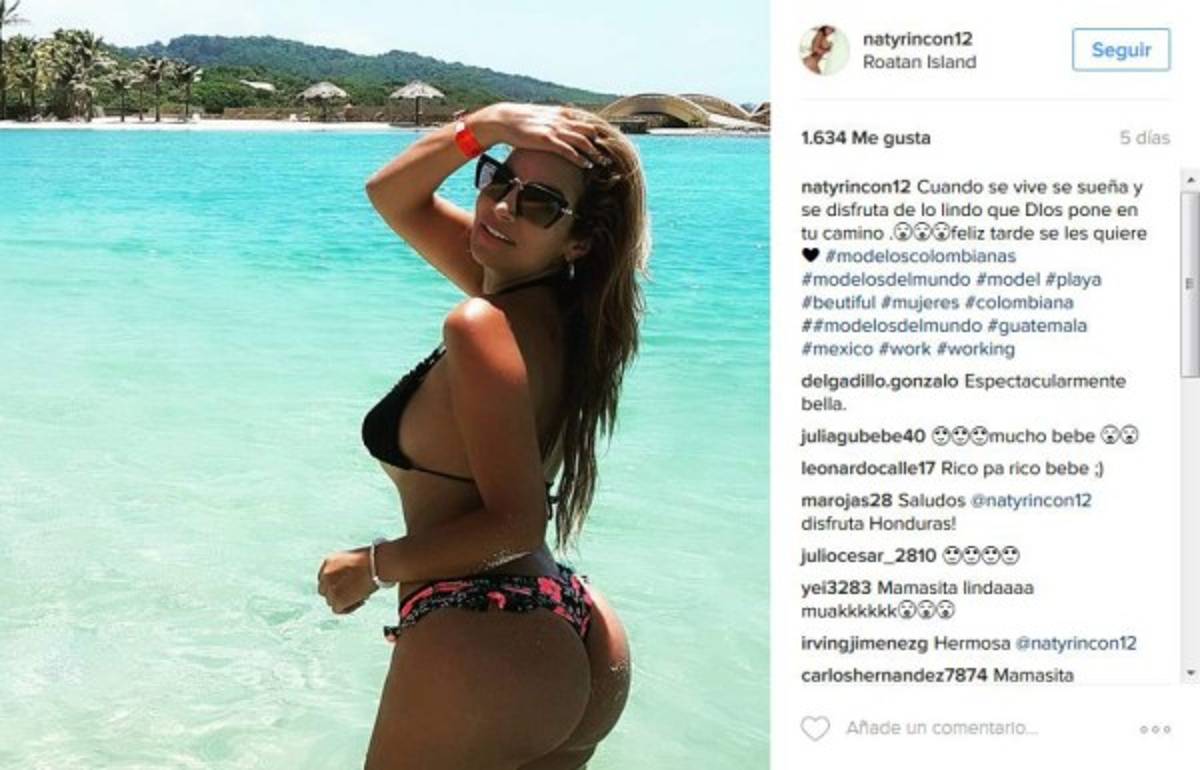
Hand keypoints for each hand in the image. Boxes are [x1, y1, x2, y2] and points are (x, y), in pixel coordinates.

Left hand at [317, 546, 377, 614]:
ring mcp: (329, 588)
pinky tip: (361, 601)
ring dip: (344, 601)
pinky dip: (348, 609)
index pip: (324, 578)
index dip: (335, 584)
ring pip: (331, 601)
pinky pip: (337, 610)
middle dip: (337, 594)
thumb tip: (349, 586)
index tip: (347, 587)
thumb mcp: (354, 561)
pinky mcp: (336, 599)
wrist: (376, 564)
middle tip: (354, 594)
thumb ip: (346, 572)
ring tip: (361, 597)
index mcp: (329, 562)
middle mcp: (325, 574)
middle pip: (325, 591)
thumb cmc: (373, 561)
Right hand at [472, 102, 607, 169]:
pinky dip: (580, 158)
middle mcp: (561, 120)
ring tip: (602, 162)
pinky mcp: (547, 140)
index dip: (597, 133)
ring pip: (582, 141)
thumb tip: (561, 128)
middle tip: (609, 154)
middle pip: (588, 131)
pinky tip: (587, 165)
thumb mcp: (541, 117)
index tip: (607, 142)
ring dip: (594, 153)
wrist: (504, 119)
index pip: (585, 122)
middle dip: (600, 143)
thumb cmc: (521, 120)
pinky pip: (568, 151)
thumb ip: (554, 121)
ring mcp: (555, 130)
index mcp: (561, 113)